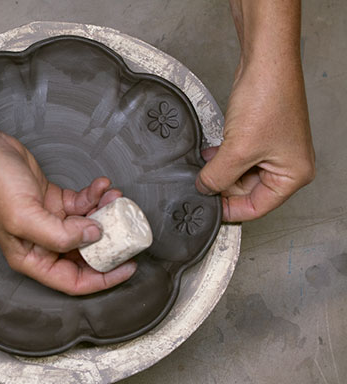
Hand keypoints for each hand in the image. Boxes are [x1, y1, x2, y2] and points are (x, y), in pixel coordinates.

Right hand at [0, 130, 136, 294]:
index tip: (127, 267)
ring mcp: (50, 222)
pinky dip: (95, 196)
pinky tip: (101, 186)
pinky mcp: (54, 201)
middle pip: (85, 254)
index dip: (103, 278)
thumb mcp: (24, 217)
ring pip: (87, 226)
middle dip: (109, 241)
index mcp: (31, 258)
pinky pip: (82, 204)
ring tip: (114, 197)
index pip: (73, 281)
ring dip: (104, 213)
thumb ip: (60, 235)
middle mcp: (42, 244)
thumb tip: (93, 236)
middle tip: (128, 228)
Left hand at [195, 58, 314, 220]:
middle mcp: (286, 164)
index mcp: (293, 175)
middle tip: (201, 182)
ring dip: (220, 171)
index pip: (257, 208)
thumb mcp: (238, 149)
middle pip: (246, 191)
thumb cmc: (268, 98)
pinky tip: (210, 152)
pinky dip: (222, 157)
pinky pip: (236, 156)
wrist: (265, 62)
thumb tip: (204, 189)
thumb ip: (218, 176)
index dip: (230, 209)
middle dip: (222, 186)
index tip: (207, 207)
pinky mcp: (258, 135)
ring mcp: (272, 150)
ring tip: (205, 165)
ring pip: (238, 174)